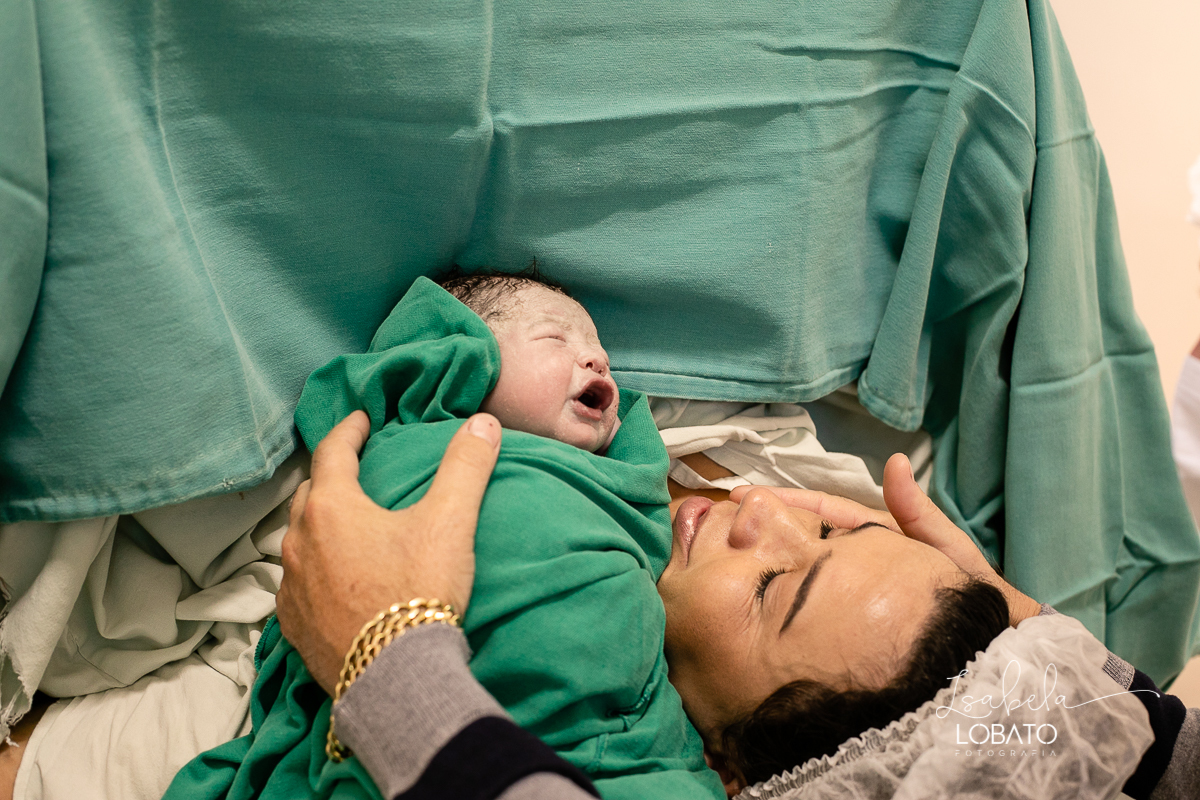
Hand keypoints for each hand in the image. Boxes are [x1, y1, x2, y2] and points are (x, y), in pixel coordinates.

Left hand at [276, 410, 501, 693]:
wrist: (396, 677)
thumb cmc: (419, 590)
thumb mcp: (450, 522)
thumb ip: (466, 467)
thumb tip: (484, 423)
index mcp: (331, 508)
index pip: (333, 451)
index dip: (350, 430)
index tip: (362, 420)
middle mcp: (300, 542)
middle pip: (309, 494)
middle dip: (330, 476)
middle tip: (351, 468)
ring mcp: (291, 587)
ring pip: (298, 540)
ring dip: (317, 525)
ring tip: (342, 524)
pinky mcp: (293, 626)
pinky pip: (296, 584)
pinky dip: (312, 570)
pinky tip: (330, 579)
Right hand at [730, 454, 1040, 626]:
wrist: (989, 661)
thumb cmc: (975, 603)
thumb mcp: (947, 554)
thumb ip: (919, 515)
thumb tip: (892, 461)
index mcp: (877, 543)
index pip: (824, 514)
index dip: (787, 503)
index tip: (746, 498)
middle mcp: (857, 569)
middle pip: (805, 542)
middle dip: (767, 530)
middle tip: (725, 523)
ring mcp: (852, 599)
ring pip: (804, 575)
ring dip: (771, 562)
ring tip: (731, 554)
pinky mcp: (849, 627)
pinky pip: (814, 609)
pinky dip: (787, 601)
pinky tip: (760, 602)